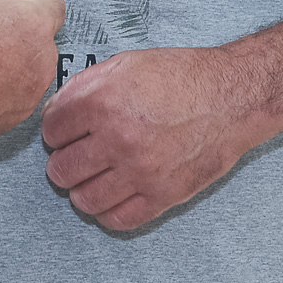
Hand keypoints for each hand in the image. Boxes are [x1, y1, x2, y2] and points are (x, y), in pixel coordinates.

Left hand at [41, 46, 280, 230]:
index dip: (54, 130)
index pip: (50, 130)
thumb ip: (84, 86)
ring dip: (80, 189)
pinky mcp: (163, 195)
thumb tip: (56, 111)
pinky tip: (112, 196)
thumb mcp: (125, 64)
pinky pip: (118, 219)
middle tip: (74, 156)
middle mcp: (117, 139)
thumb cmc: (181, 76)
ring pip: (84, 199)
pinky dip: (107, 212)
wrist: (231, 96)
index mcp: (102, 102)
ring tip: (90, 178)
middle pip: (61, 169)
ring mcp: (140, 171)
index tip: (63, 133)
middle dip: (62, 161)